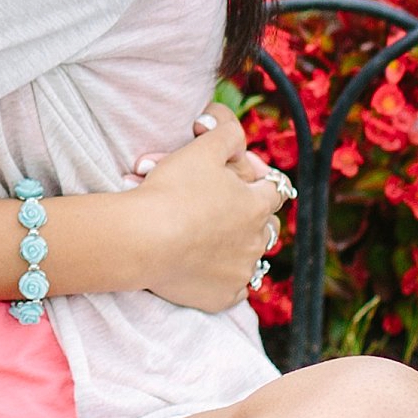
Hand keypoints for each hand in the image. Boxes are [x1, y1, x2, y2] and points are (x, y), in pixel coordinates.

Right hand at [118, 108, 295, 312]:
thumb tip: (227, 120)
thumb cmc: (171, 191)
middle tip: (233, 214)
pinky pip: (233, 290)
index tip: (250, 179)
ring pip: (252, 260)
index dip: (263, 182)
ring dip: (240, 250)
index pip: (275, 191)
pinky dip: (223, 280)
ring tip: (217, 242)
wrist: (142, 240)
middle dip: (255, 219)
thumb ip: (224, 131)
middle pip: (269, 229)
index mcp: (254, 205)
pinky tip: (207, 271)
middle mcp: (255, 241)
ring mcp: (240, 271)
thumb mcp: (200, 149)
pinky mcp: (222, 297)